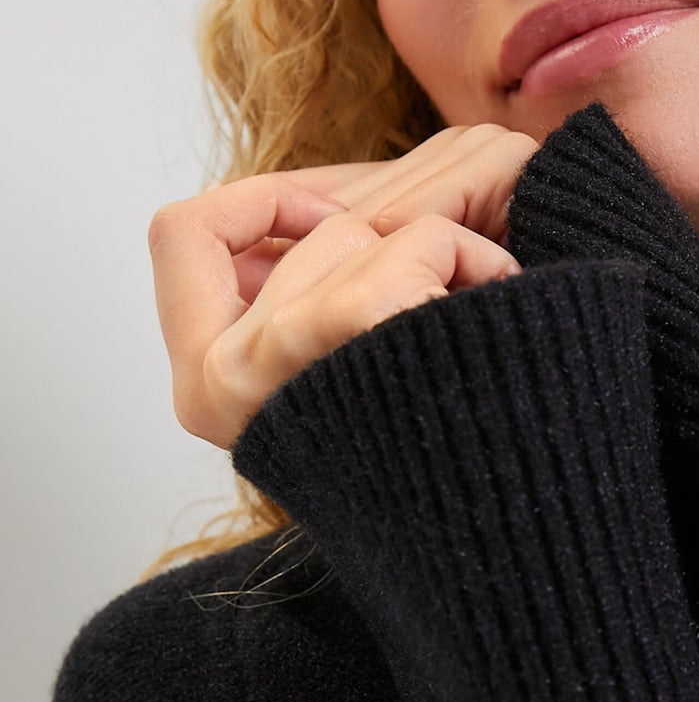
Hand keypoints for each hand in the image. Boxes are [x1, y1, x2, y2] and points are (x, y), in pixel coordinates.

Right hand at [149, 123, 538, 449]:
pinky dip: (469, 256)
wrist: (513, 496)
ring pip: (353, 232)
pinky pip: (412, 244)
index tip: (332, 226)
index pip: (183, 233)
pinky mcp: (355, 336)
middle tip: (434, 292)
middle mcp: (218, 389)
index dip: (258, 206)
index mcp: (205, 387)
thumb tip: (291, 208)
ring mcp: (279, 368)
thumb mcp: (339, 340)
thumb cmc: (436, 423)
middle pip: (296, 235)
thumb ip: (298, 274)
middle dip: (381, 246)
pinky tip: (496, 304)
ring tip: (474, 312)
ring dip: (437, 251)